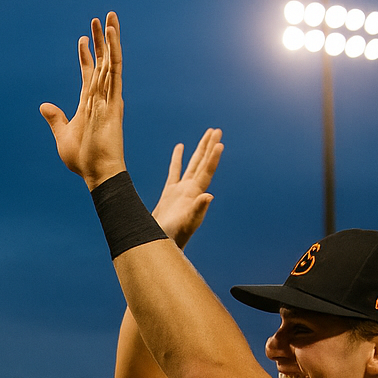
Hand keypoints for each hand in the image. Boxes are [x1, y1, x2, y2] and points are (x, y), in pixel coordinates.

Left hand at [40, 13, 125, 189]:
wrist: (96, 173)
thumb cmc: (82, 159)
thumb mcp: (62, 135)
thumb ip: (55, 119)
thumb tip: (44, 106)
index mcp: (89, 103)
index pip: (89, 73)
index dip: (85, 55)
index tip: (82, 39)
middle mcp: (101, 97)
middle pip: (101, 61)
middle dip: (100, 40)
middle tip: (98, 19)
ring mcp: (109, 97)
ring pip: (110, 61)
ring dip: (110, 38)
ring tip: (109, 17)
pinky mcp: (114, 101)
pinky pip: (114, 71)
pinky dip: (114, 51)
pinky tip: (112, 34)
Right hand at [152, 128, 223, 248]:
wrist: (159, 246)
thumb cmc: (173, 237)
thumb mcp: (186, 223)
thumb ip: (197, 209)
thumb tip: (209, 196)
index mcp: (195, 195)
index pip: (206, 171)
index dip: (213, 157)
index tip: (219, 142)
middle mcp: (191, 191)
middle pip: (203, 163)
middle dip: (210, 146)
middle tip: (217, 130)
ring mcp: (181, 191)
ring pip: (192, 164)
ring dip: (200, 149)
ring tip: (207, 134)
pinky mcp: (169, 194)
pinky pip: (175, 171)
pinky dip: (178, 159)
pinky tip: (180, 147)